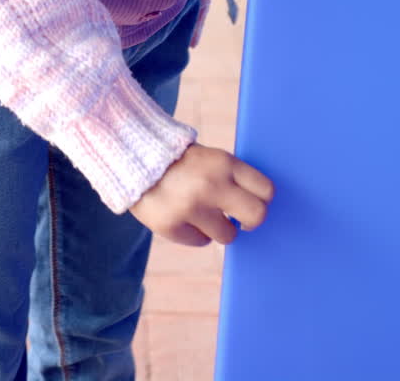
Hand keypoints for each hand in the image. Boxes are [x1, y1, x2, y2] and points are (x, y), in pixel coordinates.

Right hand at [129, 141, 273, 246]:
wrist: (133, 158)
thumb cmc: (180, 160)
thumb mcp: (211, 158)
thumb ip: (232, 177)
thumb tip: (259, 205)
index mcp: (224, 163)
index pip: (266, 190)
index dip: (263, 199)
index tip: (255, 201)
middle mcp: (211, 185)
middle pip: (257, 216)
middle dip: (251, 221)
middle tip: (240, 218)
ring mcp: (191, 208)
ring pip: (228, 235)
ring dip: (219, 228)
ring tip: (204, 214)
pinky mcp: (172, 227)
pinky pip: (200, 241)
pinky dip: (195, 233)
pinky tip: (184, 216)